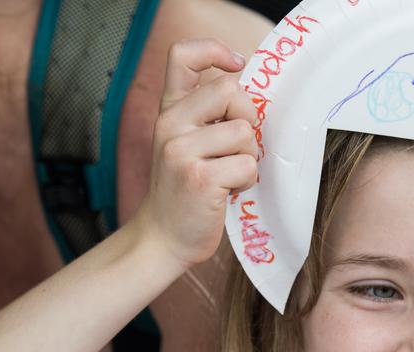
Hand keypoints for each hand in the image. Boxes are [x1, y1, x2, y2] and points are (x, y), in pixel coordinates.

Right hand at [133, 39, 258, 268]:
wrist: (163, 238)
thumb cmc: (186, 191)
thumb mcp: (186, 144)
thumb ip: (208, 116)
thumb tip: (250, 98)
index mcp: (169, 111)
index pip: (182, 56)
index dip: (213, 51)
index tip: (236, 64)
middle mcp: (170, 125)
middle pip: (231, 91)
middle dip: (247, 120)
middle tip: (236, 148)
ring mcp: (182, 151)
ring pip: (244, 133)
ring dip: (248, 159)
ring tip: (227, 176)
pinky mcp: (199, 178)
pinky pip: (247, 166)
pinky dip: (246, 183)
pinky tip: (226, 193)